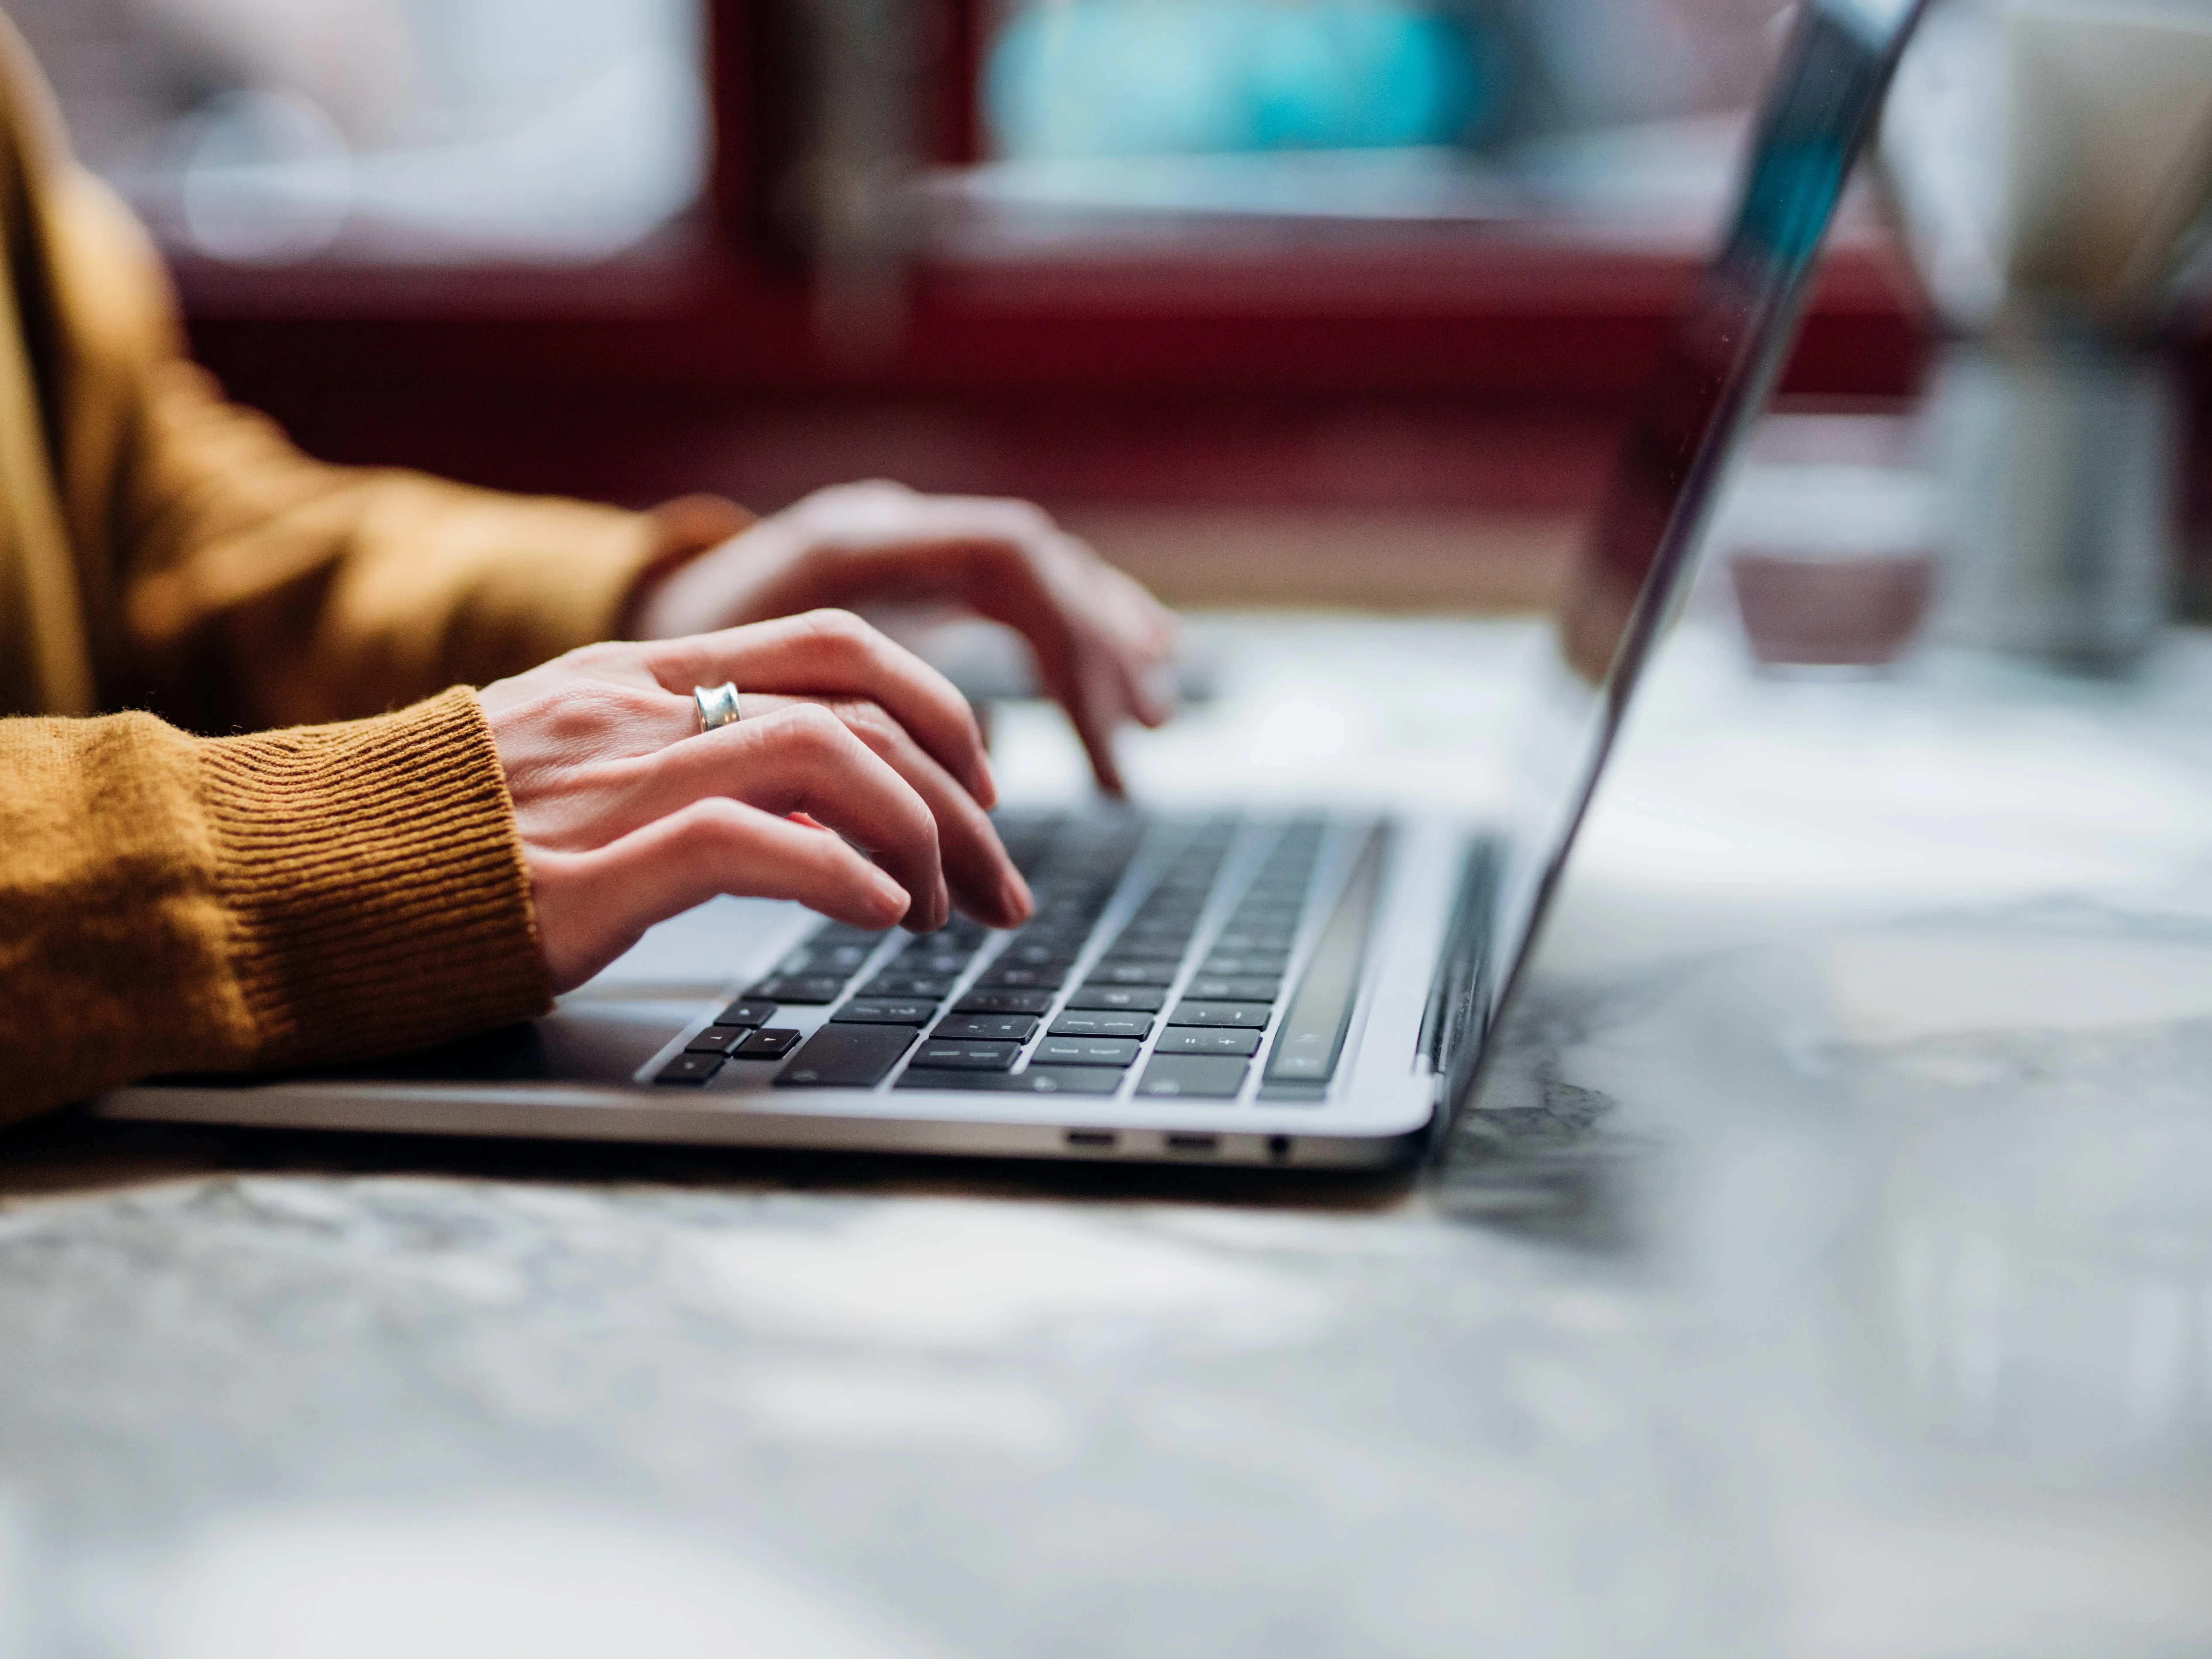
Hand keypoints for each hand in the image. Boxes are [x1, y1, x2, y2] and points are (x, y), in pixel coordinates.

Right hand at [479, 610, 1032, 991]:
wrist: (301, 870)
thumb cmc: (446, 836)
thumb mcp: (579, 766)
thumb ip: (689, 759)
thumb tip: (818, 804)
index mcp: (644, 676)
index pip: (839, 647)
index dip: (937, 711)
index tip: (977, 792)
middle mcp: (642, 709)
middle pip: (864, 701)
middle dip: (962, 793)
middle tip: (999, 880)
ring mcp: (616, 782)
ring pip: (830, 759)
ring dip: (919, 839)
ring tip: (943, 911)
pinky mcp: (588, 869)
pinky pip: (749, 843)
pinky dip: (841, 876)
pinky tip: (883, 917)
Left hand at [631, 481, 1178, 794]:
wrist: (611, 617)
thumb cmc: (656, 676)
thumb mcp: (724, 702)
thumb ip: (816, 740)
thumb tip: (907, 831)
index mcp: (852, 540)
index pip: (1006, 558)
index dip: (1061, 646)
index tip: (1089, 739)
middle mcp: (889, 527)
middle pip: (1037, 567)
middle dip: (1096, 659)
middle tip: (1137, 745)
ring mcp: (903, 546)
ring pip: (1037, 576)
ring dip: (1102, 644)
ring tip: (1153, 716)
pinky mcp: (908, 579)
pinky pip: (1016, 595)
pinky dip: (1073, 637)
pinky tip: (1126, 669)